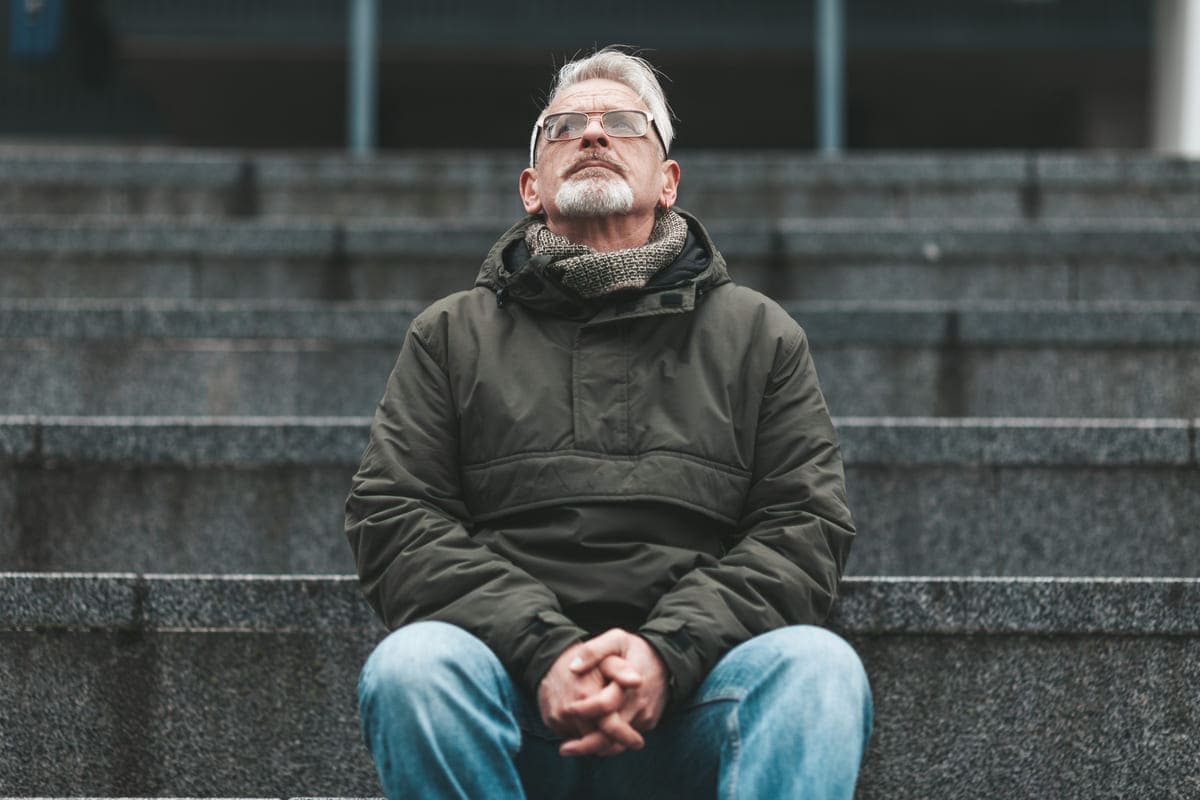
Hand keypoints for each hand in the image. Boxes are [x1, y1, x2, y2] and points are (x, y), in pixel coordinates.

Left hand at [558, 629, 669, 756]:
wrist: (667, 659)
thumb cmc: (635, 648)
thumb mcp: (616, 639)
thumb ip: (594, 651)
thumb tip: (573, 668)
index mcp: (630, 681)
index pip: (605, 705)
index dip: (585, 710)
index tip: (567, 710)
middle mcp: (640, 703)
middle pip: (611, 733)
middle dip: (586, 744)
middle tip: (564, 748)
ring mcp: (646, 715)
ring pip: (619, 741)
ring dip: (596, 746)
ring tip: (573, 747)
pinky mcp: (649, 722)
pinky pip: (626, 737)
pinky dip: (609, 741)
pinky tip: (592, 736)